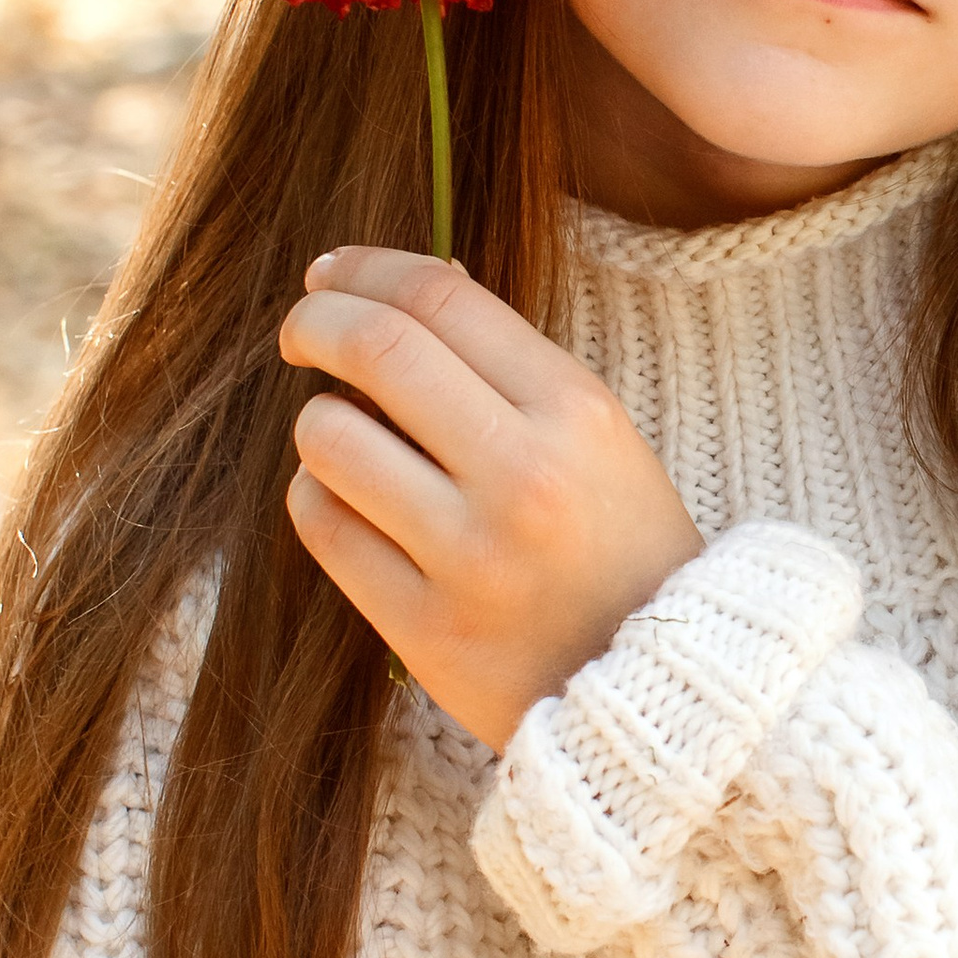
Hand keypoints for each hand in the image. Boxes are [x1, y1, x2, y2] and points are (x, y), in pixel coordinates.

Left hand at [278, 247, 703, 750]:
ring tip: (345, 441)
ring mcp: (471, 556)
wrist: (656, 688)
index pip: (441, 298)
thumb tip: (403, 284)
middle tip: (301, 332)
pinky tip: (348, 501)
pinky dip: (319, 496)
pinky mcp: (425, 627)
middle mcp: (524, 477)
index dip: (368, 270)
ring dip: (319, 423)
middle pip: (376, 349)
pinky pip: (324, 526)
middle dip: (316, 322)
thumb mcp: (596, 436)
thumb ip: (507, 364)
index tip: (332, 274)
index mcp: (576, 413)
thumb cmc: (618, 544)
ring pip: (330, 439)